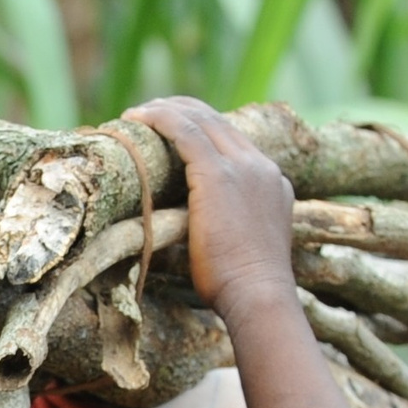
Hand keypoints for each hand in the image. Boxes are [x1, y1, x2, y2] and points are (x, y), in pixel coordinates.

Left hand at [122, 96, 296, 322]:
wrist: (258, 295)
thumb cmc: (242, 287)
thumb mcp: (243, 243)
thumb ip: (228, 222)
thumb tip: (189, 226)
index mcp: (271, 181)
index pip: (232, 139)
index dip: (199, 127)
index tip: (170, 129)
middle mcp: (261, 166)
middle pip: (217, 121)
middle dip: (179, 111)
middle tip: (146, 114)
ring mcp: (243, 167)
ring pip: (200, 119)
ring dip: (164, 111)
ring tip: (135, 115)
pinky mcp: (218, 175)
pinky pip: (185, 132)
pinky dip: (159, 120)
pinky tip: (136, 119)